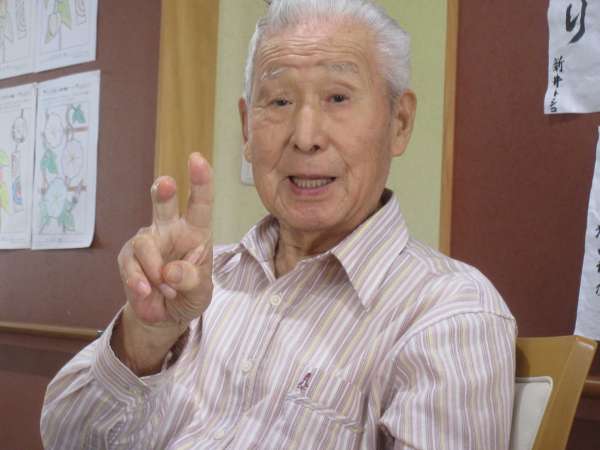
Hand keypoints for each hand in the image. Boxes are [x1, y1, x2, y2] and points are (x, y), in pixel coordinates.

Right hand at [118, 153, 212, 328]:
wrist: (165, 315)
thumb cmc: (189, 294)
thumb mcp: (200, 293)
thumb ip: (191, 281)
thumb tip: (170, 271)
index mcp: (196, 231)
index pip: (200, 203)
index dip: (200, 181)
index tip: (197, 160)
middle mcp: (170, 229)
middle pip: (164, 203)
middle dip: (163, 191)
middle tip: (166, 183)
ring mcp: (147, 241)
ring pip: (144, 244)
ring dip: (156, 272)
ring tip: (166, 290)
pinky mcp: (128, 257)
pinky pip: (130, 265)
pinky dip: (139, 282)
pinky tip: (145, 291)